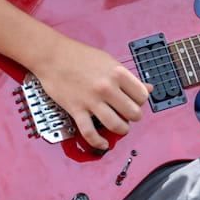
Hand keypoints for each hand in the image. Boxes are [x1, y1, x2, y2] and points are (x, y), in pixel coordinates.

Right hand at [33, 39, 151, 150]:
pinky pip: (90, 132)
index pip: (142, 96)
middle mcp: (106, 87)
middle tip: (129, 115)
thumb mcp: (109, 61)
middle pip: (133, 112)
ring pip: (116, 125)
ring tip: (121, 128)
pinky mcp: (76, 109)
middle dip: (133, 117)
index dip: (141, 101)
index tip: (136, 102)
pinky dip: (98, 142)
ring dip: (122, 130)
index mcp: (117, 73)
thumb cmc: (78, 55)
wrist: (52, 55)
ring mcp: (91, 100)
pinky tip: (103, 143)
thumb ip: (128, 77)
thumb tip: (148, 89)